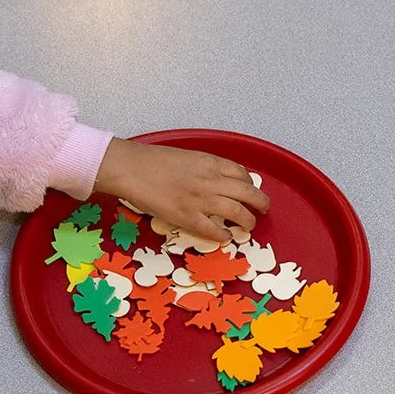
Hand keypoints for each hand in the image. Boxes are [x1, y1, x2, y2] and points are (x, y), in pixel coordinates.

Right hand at [93, 138, 267, 240]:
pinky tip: (225, 236)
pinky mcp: (187, 217)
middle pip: (249, 193)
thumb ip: (203, 168)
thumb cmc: (152, 161)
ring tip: (248, 226)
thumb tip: (214, 180)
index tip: (250, 190)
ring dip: (248, 221)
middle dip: (261, 203)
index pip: (242, 174)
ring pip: (238, 212)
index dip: (250, 184)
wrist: (131, 168)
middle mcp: (211, 181)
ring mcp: (201, 200)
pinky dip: (224, 235)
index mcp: (210, 163)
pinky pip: (213, 230)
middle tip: (263, 210)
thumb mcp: (186, 157)